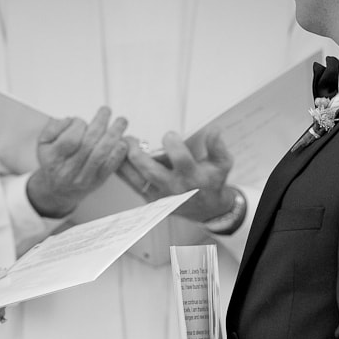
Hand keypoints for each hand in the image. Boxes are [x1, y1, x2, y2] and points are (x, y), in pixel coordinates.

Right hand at [26, 107, 127, 217]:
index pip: (70, 140)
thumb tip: (71, 120)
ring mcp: (84, 178)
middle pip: (88, 145)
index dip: (78, 126)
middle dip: (100, 124)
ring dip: (113, 135)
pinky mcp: (98, 182)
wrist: (58, 190)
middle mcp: (69, 171)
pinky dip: (118, 153)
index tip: (81, 120)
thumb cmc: (53, 163)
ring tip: (121, 122)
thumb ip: (53, 128)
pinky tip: (123, 142)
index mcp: (53, 160)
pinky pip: (110, 167)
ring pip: (101, 154)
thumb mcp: (43, 144)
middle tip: (106, 111)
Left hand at [118, 127, 237, 223]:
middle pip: (152, 172)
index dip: (174, 145)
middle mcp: (175, 188)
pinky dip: (122, 171)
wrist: (206, 208)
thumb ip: (218, 147)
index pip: (181, 160)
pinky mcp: (150, 200)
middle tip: (130, 139)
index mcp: (193, 177)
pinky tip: (116, 156)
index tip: (169, 134)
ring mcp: (160, 196)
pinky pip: (132, 184)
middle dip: (138, 154)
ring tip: (118, 143)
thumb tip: (214, 130)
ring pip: (136, 179)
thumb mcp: (222, 164)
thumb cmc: (212, 181)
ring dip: (123, 162)